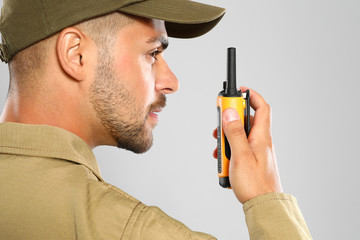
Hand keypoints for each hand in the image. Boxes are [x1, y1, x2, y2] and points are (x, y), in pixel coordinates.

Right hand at [213, 87, 282, 203]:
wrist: (263, 205)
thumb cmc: (255, 184)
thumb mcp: (241, 155)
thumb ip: (234, 133)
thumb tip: (230, 113)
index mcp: (261, 136)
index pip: (261, 107)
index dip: (251, 96)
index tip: (237, 92)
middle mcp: (260, 141)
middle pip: (245, 121)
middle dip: (229, 121)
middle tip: (219, 127)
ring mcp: (256, 151)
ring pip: (239, 136)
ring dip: (226, 139)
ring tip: (219, 149)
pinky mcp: (251, 161)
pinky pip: (238, 149)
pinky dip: (228, 151)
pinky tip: (223, 161)